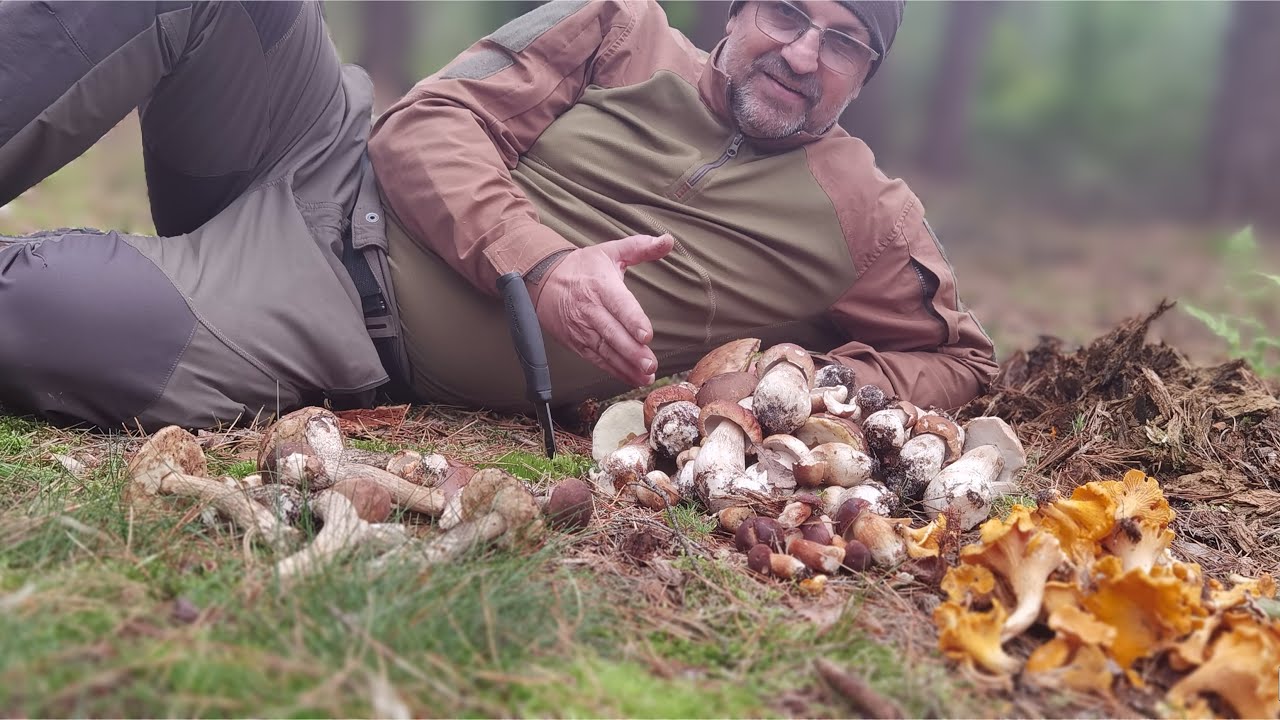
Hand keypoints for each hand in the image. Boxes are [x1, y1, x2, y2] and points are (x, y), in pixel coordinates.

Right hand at [535, 233, 673, 385]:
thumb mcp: (610, 251)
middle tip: (650, 364)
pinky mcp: (576, 342)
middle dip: (631, 351)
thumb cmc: (582, 267)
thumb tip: (668, 241)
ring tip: (645, 376)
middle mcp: (590, 308)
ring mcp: (581, 328)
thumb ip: (641, 247)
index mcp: (600, 285)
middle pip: (612, 332)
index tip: (646, 334)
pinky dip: (613, 370)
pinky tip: (631, 378)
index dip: (632, 320)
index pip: (618, 304)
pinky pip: (596, 359)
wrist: (543, 280)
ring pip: (604, 349)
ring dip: (625, 365)